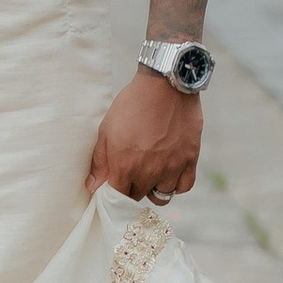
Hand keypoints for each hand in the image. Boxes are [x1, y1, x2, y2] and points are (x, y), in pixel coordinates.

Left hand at [85, 70, 202, 204]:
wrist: (164, 85)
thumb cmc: (132, 104)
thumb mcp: (107, 129)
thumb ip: (100, 161)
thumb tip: (92, 186)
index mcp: (125, 166)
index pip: (118, 197)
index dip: (114, 194)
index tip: (114, 185)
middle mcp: (149, 172)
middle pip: (138, 197)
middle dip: (132, 188)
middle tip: (131, 172)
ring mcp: (171, 168)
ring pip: (161, 195)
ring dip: (154, 188)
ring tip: (150, 172)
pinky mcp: (190, 160)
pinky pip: (183, 187)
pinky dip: (176, 184)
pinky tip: (169, 172)